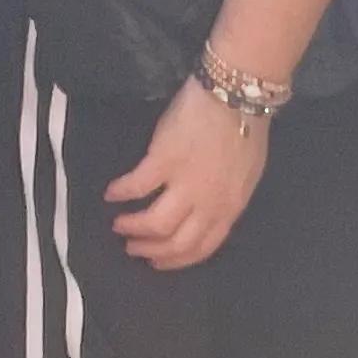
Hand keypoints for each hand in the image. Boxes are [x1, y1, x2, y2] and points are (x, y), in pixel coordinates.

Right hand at [110, 77, 269, 268]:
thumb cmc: (245, 130)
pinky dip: (120, 193)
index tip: (156, 262)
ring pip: (155, 223)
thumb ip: (226, 199)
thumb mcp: (246, 176)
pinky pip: (137, 186)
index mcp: (229, 209)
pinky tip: (111, 193)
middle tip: (132, 248)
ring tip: (118, 224)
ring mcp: (186, 184)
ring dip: (133, 227)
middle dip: (150, 250)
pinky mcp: (164, 161)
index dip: (175, 261)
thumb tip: (205, 212)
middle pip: (175, 243)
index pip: (201, 248)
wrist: (237, 96)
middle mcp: (208, 204)